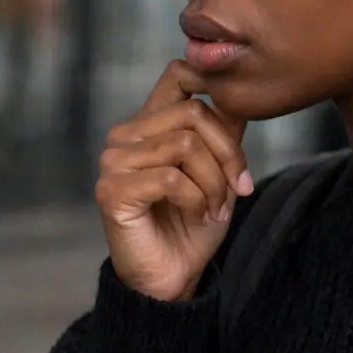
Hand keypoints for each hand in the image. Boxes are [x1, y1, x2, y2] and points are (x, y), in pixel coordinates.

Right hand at [96, 60, 251, 301]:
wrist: (172, 277)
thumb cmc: (192, 224)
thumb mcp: (218, 171)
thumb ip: (223, 132)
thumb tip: (241, 94)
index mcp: (148, 124)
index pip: (177, 74)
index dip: (212, 86)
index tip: (236, 126)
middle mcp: (124, 135)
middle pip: (193, 112)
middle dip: (228, 152)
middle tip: (238, 188)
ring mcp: (113, 161)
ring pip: (186, 144)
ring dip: (215, 182)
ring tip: (216, 208)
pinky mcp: (111, 190)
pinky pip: (172, 178)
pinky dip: (197, 199)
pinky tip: (198, 216)